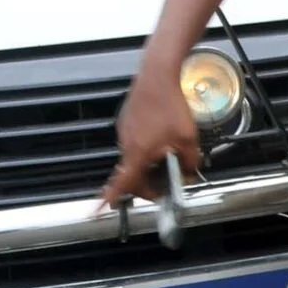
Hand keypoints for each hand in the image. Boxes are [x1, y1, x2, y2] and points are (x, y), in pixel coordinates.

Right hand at [102, 64, 201, 207]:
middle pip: (131, 174)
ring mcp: (125, 131)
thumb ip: (191, 161)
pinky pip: (136, 141)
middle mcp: (126, 144)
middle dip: (146, 183)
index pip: (121, 184)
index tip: (95, 211)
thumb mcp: (189, 138)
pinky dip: (147, 146)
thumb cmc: (170, 106)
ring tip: (170, 156)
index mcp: (138, 153)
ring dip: (149, 163)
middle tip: (164, 184)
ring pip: (135, 156)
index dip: (109, 199)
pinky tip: (163, 136)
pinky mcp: (127, 121)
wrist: (158, 76)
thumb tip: (190, 172)